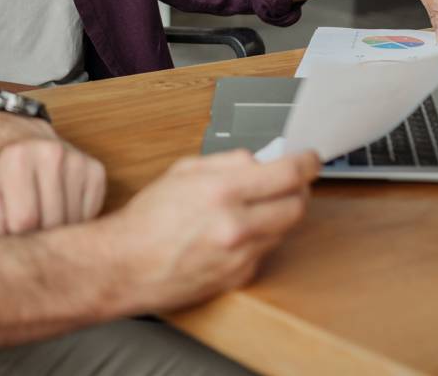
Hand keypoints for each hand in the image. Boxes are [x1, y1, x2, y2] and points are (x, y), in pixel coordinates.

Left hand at [0, 114, 106, 235]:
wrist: (25, 141)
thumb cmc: (7, 176)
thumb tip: (8, 263)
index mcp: (17, 160)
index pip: (25, 219)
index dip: (21, 240)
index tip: (18, 244)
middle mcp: (51, 154)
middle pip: (53, 222)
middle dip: (42, 238)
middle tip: (33, 236)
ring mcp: (77, 160)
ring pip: (74, 222)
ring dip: (61, 233)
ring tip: (46, 222)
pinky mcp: (95, 170)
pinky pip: (92, 214)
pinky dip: (78, 222)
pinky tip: (63, 210)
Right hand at [107, 149, 318, 312]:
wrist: (126, 265)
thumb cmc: (147, 218)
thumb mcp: (182, 171)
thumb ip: (226, 162)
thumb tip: (258, 161)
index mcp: (221, 191)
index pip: (287, 174)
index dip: (307, 163)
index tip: (311, 159)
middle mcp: (237, 226)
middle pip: (297, 205)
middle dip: (299, 189)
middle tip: (291, 182)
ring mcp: (241, 256)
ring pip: (285, 229)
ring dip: (279, 213)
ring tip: (256, 205)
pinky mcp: (240, 278)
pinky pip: (266, 251)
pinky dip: (261, 237)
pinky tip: (238, 231)